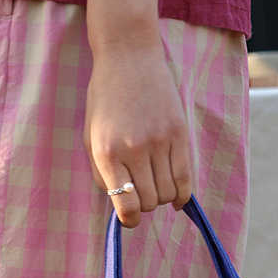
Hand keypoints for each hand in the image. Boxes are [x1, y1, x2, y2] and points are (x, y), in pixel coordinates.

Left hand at [84, 34, 192, 228]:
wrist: (128, 57)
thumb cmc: (104, 98)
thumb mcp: (91, 136)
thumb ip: (102, 172)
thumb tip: (119, 205)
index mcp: (107, 152)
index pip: (125, 205)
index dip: (129, 220)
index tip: (129, 218)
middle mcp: (134, 149)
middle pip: (149, 202)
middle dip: (145, 205)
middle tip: (141, 193)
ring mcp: (159, 141)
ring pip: (168, 194)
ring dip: (162, 198)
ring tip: (155, 185)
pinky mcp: (179, 134)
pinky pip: (185, 178)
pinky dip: (182, 194)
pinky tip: (177, 197)